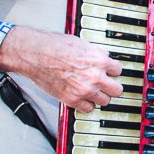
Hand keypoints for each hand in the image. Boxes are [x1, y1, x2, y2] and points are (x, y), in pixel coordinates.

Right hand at [0, 25, 121, 114]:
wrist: (34, 54)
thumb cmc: (53, 46)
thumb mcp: (80, 43)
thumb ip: (95, 53)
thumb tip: (104, 56)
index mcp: (99, 60)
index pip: (118, 71)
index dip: (113, 71)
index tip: (109, 72)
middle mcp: (95, 77)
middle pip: (117, 90)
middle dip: (112, 87)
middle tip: (106, 85)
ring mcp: (84, 90)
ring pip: (105, 101)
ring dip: (100, 96)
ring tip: (93, 91)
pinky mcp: (72, 99)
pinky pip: (89, 109)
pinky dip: (87, 105)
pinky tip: (83, 98)